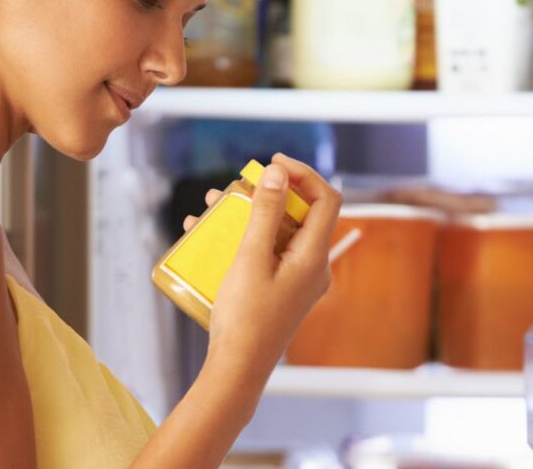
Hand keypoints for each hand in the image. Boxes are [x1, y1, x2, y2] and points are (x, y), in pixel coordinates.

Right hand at [202, 153, 339, 381]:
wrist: (237, 369)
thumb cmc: (245, 316)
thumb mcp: (252, 257)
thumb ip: (266, 212)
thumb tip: (278, 173)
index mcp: (314, 256)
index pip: (326, 199)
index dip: (303, 174)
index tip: (272, 163)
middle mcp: (313, 266)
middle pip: (300, 214)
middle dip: (269, 194)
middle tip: (239, 185)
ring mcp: (298, 280)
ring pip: (279, 233)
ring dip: (250, 215)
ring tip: (214, 204)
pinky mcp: (280, 290)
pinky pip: (268, 254)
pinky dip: (244, 239)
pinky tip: (206, 235)